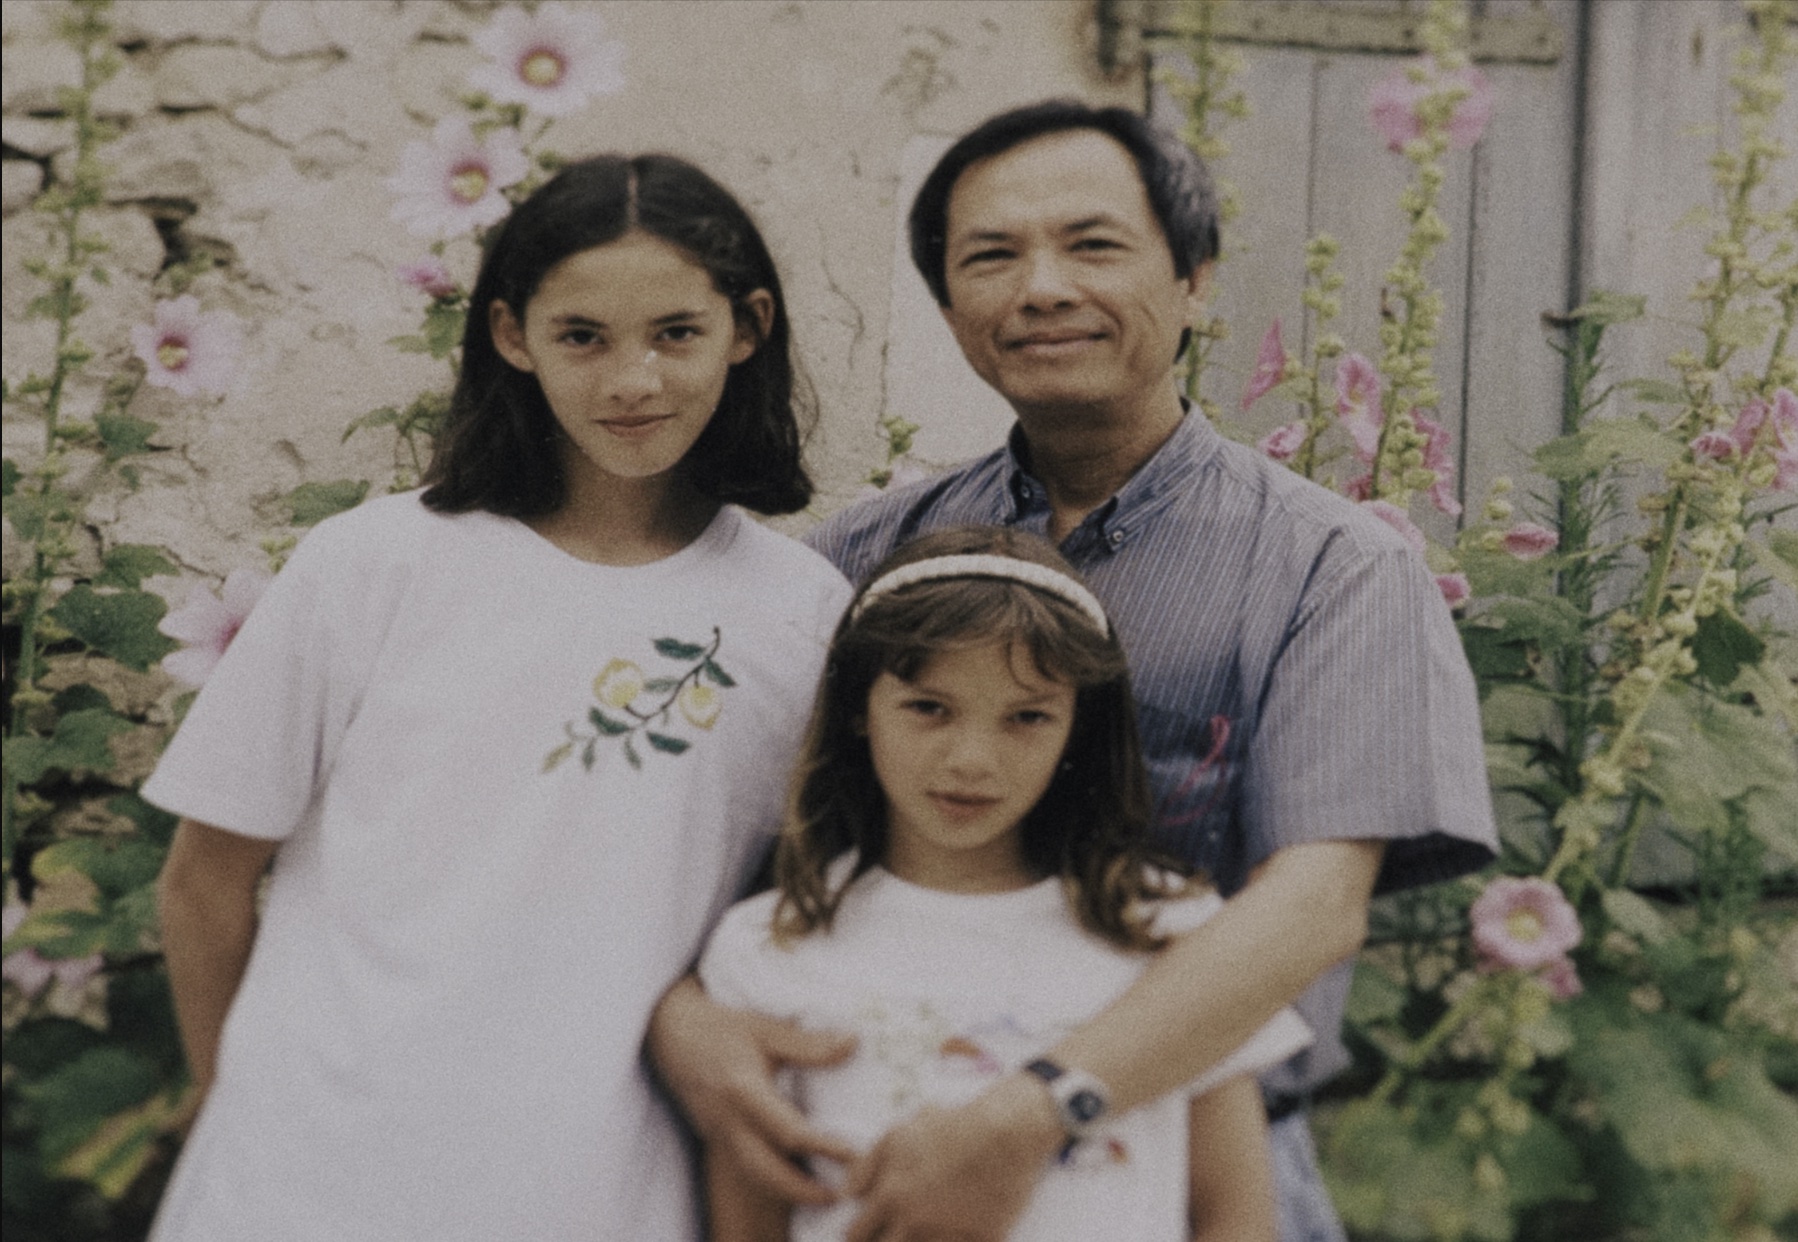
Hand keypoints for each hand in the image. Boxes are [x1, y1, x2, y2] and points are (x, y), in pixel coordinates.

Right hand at [647, 976, 857, 1205]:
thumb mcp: (764, 1027)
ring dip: (787, 1191)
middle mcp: (728, 1120)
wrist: (669, 1033)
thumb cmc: (720, 1027)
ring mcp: (718, 1132)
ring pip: (753, 1175)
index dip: (823, 1147)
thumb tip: (853, 1043)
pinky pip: (743, 1165)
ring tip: (823, 1195)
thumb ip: (807, 1043)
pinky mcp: (714, 1136)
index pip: (788, 1132)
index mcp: (743, 1092)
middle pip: (766, 1171)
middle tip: (841, 1196)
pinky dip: (770, 1179)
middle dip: (803, 1191)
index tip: (855, 1154)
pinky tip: (794, 1179)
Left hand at [844, 1073, 1064, 1241]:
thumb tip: (847, 1195)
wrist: (1008, 1132)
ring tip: (921, 1231)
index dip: (856, 1236)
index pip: (855, 1235)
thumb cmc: (953, 1127)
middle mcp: (915, 1223)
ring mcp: (948, 1237)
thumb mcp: (899, 1133)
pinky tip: (951, 1234)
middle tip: (891, 1234)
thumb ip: (865, 1166)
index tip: (862, 1234)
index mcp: (891, 1197)